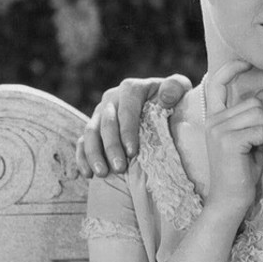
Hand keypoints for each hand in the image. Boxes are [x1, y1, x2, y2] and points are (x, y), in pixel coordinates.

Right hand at [75, 74, 191, 176]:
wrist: (164, 109)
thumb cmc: (174, 102)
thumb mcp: (181, 90)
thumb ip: (176, 87)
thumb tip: (165, 96)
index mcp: (131, 89)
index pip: (126, 109)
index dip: (127, 130)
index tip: (132, 152)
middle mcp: (112, 98)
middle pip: (106, 123)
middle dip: (111, 147)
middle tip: (119, 168)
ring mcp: (100, 113)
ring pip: (90, 133)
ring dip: (94, 154)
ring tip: (102, 174)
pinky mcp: (93, 128)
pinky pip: (82, 142)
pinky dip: (82, 158)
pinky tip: (88, 174)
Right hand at [202, 61, 262, 219]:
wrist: (230, 202)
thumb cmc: (242, 173)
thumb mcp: (253, 140)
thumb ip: (256, 117)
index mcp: (215, 118)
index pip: (217, 83)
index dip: (231, 68)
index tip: (247, 63)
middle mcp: (213, 120)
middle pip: (254, 102)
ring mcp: (218, 129)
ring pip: (260, 113)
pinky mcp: (228, 140)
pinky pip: (262, 129)